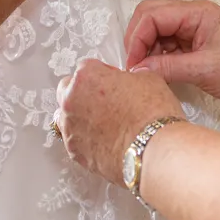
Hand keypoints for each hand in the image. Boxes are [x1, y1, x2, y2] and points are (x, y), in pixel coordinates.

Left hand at [55, 60, 182, 184]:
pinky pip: (75, 141)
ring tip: (105, 124)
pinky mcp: (75, 152)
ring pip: (67, 117)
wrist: (152, 150)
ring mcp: (70, 128)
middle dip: (83, 93)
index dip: (103, 74)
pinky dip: (86, 140)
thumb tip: (133, 80)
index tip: (112, 82)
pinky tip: (105, 142)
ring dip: (81, 117)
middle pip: (68, 90)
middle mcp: (71, 100)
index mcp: (86, 77)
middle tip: (105, 101)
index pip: (86, 68)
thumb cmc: (150, 116)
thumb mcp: (148, 79)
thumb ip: (132, 76)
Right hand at [124, 0, 219, 107]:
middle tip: (135, 67)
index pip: (152, 15)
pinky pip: (164, 41)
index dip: (137, 39)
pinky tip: (159, 71)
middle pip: (149, 16)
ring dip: (146, 49)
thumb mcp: (205, 72)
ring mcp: (191, 25)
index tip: (133, 65)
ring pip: (154, 29)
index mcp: (197, 12)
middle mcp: (192, 13)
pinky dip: (156, 55)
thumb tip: (137, 70)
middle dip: (137, 40)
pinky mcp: (192, 38)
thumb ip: (168, 68)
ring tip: (148, 72)